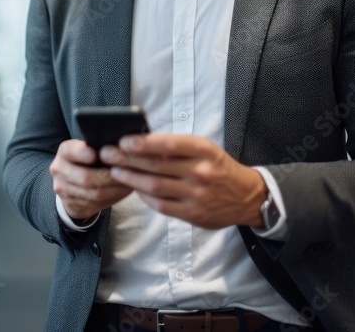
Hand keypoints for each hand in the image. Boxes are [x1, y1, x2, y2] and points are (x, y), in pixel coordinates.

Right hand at [50, 139, 132, 220]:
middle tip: (128, 173)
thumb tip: (122, 149)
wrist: (72, 183)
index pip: (70, 151)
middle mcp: (59, 169)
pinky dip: (113, 197)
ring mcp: (63, 189)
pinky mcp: (70, 204)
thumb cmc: (87, 160)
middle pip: (85, 177)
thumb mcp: (88, 148)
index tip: (94, 154)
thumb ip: (99, 147)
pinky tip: (123, 191)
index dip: (81, 153)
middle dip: (110, 177)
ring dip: (115, 189)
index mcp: (65, 151)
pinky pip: (95, 203)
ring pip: (93, 193)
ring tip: (130, 183)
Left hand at [101, 134, 266, 228]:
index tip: (123, 140)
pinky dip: (144, 196)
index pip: (169, 144)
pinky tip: (134, 188)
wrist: (246, 196)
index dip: (143, 142)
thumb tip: (140, 141)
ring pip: (155, 186)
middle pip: (156, 166)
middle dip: (127, 159)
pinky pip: (161, 205)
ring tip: (115, 171)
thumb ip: (177, 146)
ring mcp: (197, 196)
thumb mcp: (205, 149)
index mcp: (204, 151)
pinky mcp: (193, 215)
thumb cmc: (219, 167)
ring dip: (131, 178)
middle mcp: (202, 172)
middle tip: (107, 154)